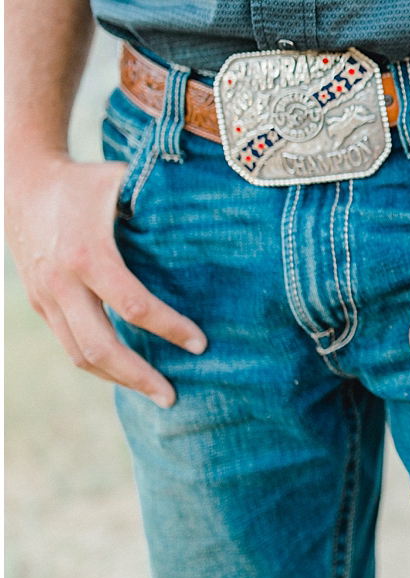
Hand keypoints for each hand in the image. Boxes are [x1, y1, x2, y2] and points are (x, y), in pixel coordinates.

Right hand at [4, 156, 206, 406]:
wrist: (21, 180)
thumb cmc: (86, 181)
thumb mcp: (123, 183)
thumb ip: (162, 204)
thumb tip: (219, 216)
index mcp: (88, 255)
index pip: (134, 306)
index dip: (169, 328)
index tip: (200, 344)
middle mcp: (61, 283)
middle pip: (100, 348)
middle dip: (139, 377)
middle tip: (174, 397)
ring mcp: (45, 298)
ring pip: (80, 356)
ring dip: (118, 379)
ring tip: (155, 392)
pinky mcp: (39, 304)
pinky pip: (69, 345)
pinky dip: (99, 363)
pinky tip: (128, 372)